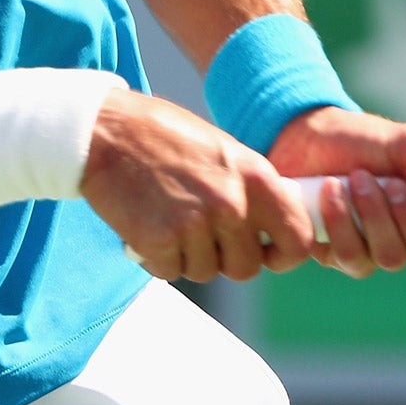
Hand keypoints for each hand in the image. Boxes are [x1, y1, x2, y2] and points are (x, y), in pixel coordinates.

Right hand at [80, 89, 317, 282]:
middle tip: (200, 234)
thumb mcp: (224, 151)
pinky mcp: (160, 240)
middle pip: (246, 268)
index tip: (266, 255)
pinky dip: (158, 258)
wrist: (107, 132)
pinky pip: (170, 272)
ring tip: (169, 220)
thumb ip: (251, 188)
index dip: (284, 255)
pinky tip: (147, 227)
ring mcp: (196, 223)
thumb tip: (274, 227)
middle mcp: (232, 202)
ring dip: (187, 256)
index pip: (297, 238)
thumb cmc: (165, 137)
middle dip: (224, 259)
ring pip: (206, 272)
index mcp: (255, 176)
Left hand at [266, 107, 405, 277]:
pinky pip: (351, 259)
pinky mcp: (341, 256)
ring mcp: (377, 250)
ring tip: (356, 178)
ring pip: (391, 259)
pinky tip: (331, 192)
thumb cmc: (364, 140)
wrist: (304, 136)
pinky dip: (341, 221)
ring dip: (373, 215)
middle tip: (392, 183)